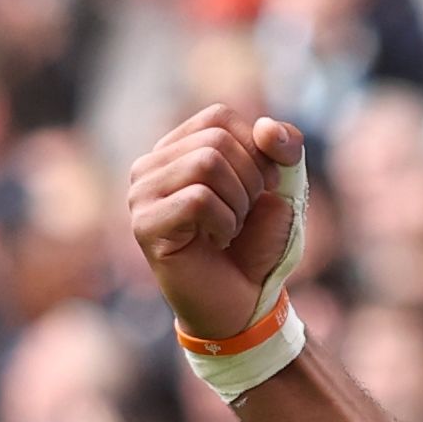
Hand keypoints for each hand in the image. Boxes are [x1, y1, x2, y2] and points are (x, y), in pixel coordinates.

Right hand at [126, 108, 311, 344]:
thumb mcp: (282, 187)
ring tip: (230, 229)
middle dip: (250, 179)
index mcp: (177, 149)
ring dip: (238, 202)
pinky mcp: (144, 225)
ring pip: (206, 164)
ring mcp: (141, 195)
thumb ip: (282, 148)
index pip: (219, 117)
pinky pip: (198, 199)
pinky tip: (217, 242)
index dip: (256, 146)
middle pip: (215, 139)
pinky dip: (225, 222)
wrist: (242, 304)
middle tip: (244, 216)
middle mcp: (150, 166)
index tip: (265, 186)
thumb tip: (268, 128)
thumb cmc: (255, 246)